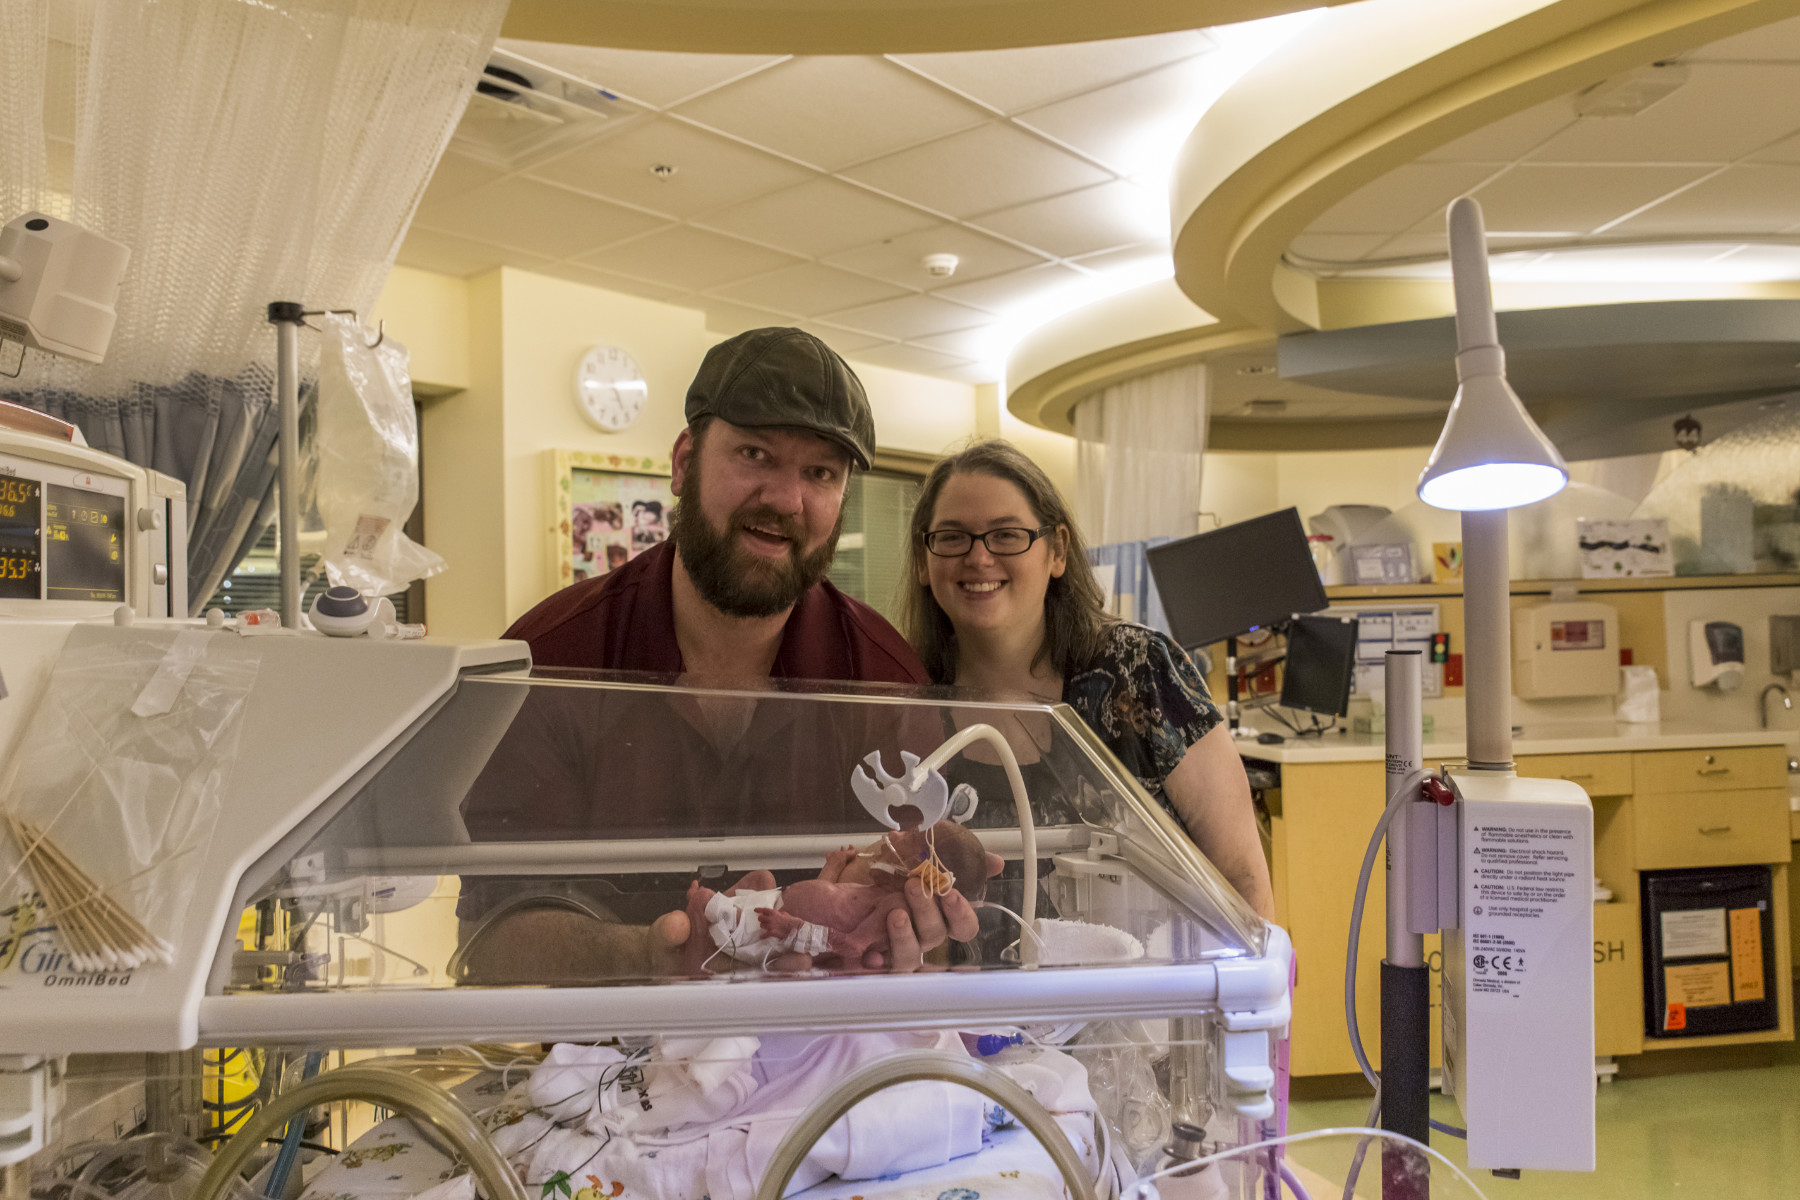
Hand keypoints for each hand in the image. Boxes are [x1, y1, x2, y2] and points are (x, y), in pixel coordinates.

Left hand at [864, 849, 1001, 971]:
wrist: (839, 886)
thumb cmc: (882, 873)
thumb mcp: (915, 853)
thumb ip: (954, 856)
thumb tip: (996, 862)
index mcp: (937, 914)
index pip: (964, 927)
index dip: (961, 914)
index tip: (951, 893)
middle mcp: (920, 934)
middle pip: (936, 935)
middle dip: (927, 910)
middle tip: (913, 886)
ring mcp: (897, 947)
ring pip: (912, 957)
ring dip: (905, 936)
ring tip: (894, 913)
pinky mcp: (872, 956)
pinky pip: (879, 970)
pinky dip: (876, 964)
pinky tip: (871, 956)